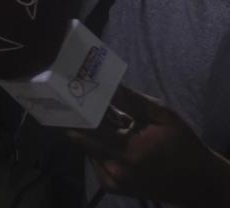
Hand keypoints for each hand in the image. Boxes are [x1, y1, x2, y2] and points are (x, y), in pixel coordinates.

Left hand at [66, 86, 229, 206]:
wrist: (196, 182)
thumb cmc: (181, 145)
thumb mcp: (164, 116)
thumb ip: (133, 101)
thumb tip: (109, 84)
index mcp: (129, 150)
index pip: (91, 126)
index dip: (80, 109)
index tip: (74, 93)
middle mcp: (115, 168)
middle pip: (82, 138)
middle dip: (81, 120)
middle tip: (81, 103)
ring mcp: (111, 180)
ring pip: (87, 148)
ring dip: (92, 134)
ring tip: (107, 122)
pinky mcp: (111, 186)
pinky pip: (94, 161)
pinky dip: (98, 149)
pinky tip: (114, 141)